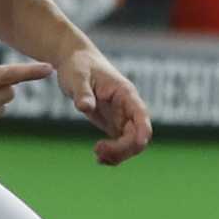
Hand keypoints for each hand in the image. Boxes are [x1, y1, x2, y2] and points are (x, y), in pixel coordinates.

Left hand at [57, 44, 151, 165]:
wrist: (75, 60)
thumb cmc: (78, 65)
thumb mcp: (77, 76)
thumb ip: (82, 92)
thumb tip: (85, 107)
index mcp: (125, 93)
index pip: (141, 115)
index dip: (143, 131)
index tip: (138, 144)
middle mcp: (128, 106)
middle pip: (137, 135)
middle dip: (123, 149)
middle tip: (97, 150)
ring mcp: (121, 116)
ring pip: (130, 143)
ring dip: (119, 154)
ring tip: (97, 156)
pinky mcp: (112, 123)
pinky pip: (119, 144)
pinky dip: (113, 154)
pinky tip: (99, 158)